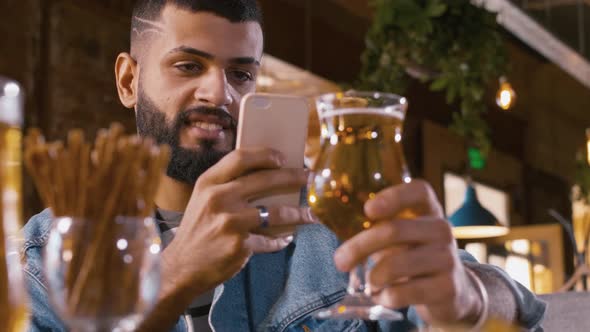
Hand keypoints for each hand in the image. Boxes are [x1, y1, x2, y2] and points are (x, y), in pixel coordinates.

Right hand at [162, 147, 314, 298]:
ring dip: (298, 213)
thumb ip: (226, 185)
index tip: (283, 157)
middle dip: (293, 177)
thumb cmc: (196, 229)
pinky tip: (286, 239)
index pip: (240, 158)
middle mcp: (218, 198)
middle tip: (310, 177)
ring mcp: (230, 222)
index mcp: (208, 183)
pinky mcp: (240, 245)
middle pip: (264, 180)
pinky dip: (280, 240)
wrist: (181, 267)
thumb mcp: (202, 199)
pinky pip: (269, 240)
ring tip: (311, 214)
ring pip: (275, 212)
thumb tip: (266, 172)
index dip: (265, 154)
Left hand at [333, 180, 482, 325]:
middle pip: (394, 230)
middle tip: (340, 260)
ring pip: (396, 264)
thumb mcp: (401, 238)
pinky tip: (382, 296)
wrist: (454, 291)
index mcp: (429, 210)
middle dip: (359, 246)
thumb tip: (330, 228)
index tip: (368, 210)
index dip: (393, 197)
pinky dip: (384, 296)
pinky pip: (403, 292)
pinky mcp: (447, 288)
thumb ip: (376, 229)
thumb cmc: (414, 257)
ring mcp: (447, 258)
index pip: (419, 191)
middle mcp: (441, 229)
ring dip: (372, 276)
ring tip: (368, 283)